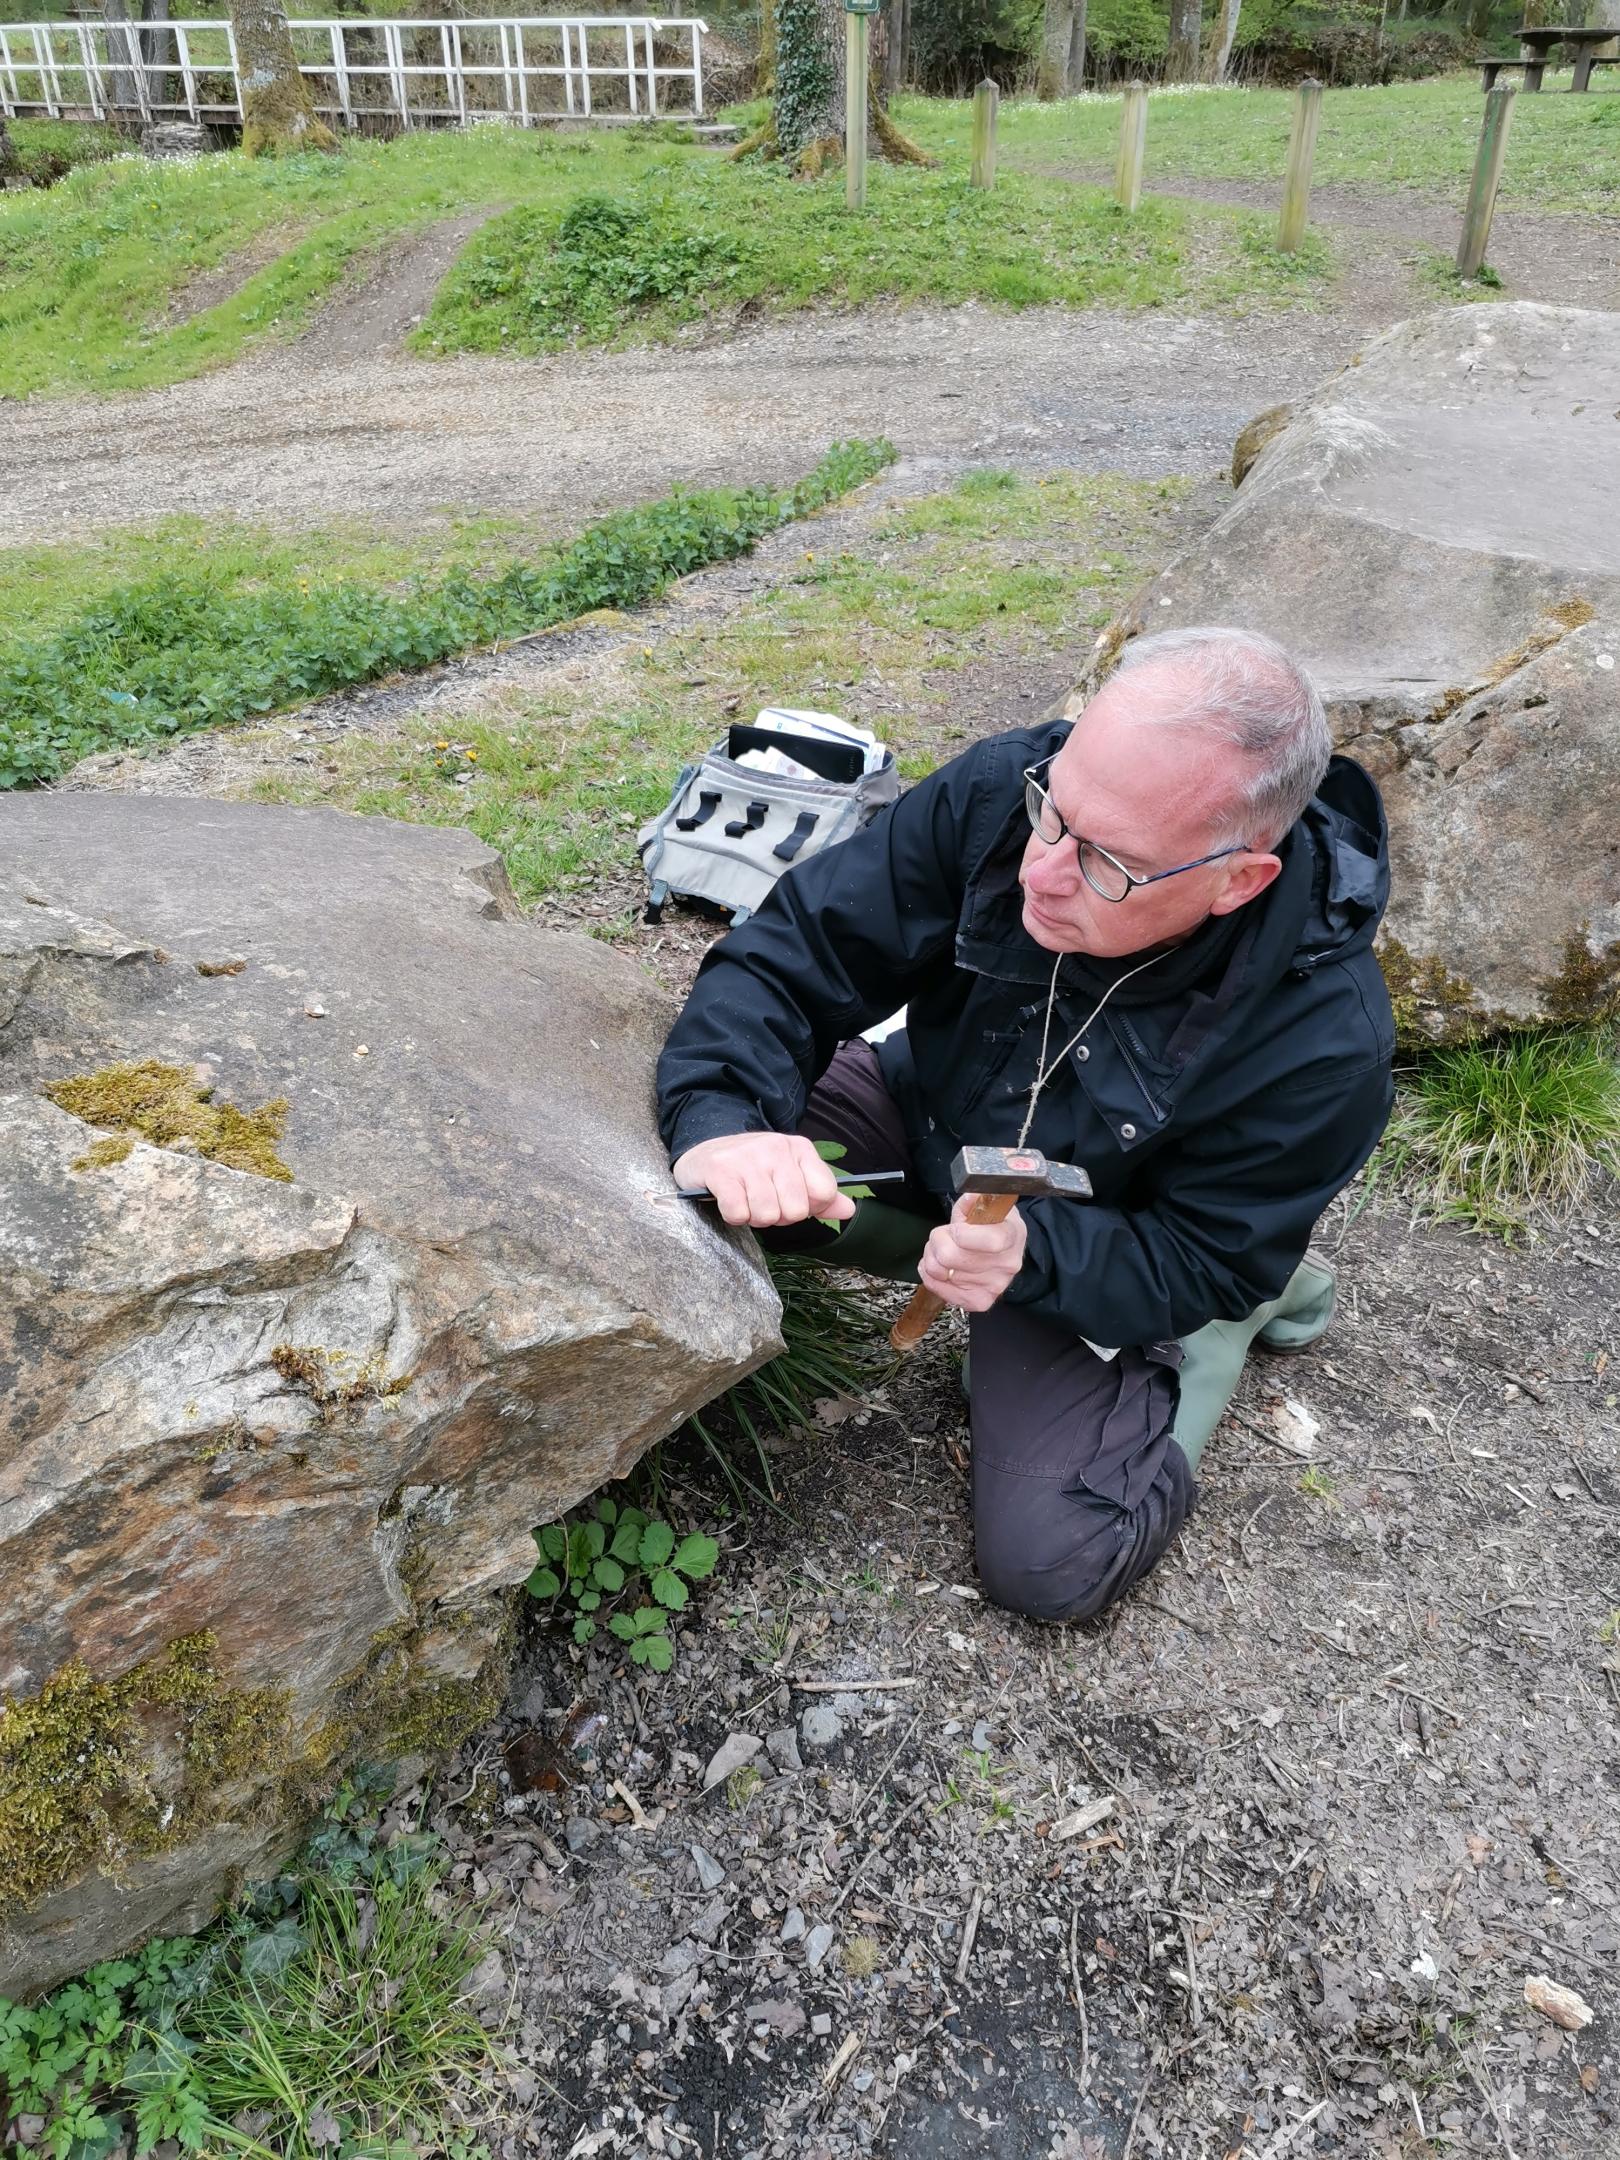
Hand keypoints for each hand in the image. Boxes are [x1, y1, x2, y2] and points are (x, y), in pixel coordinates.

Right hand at [672, 1133, 856, 1229]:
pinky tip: (730, 1200)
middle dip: (778, 1216)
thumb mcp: (790, 1175)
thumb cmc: (752, 1169)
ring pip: (767, 1215)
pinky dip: (734, 1216)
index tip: (790, 1200)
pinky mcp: (721, 1171)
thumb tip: (849, 1210)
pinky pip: (738, 1213)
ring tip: (745, 1200)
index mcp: (799, 1148)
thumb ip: (821, 1195)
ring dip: (754, 1217)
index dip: (809, 1208)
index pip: (824, 1193)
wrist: (704, 1152)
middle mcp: (776, 1148)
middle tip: (763, 1201)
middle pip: (796, 1210)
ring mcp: (747, 1158)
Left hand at [919, 1196, 1026, 1312]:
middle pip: (950, 1256)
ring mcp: (993, 1287)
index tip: (955, 1228)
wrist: (1007, 1253)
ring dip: (932, 1257)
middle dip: (937, 1240)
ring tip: (944, 1249)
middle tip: (944, 1235)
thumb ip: (974, 1200)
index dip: (960, 1233)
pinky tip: (943, 1266)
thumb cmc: (994, 1226)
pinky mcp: (979, 1301)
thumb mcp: (989, 1205)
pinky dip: (931, 1274)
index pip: (988, 1241)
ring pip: (938, 1271)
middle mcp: (1006, 1265)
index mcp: (1012, 1236)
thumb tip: (970, 1196)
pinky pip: (936, 1287)